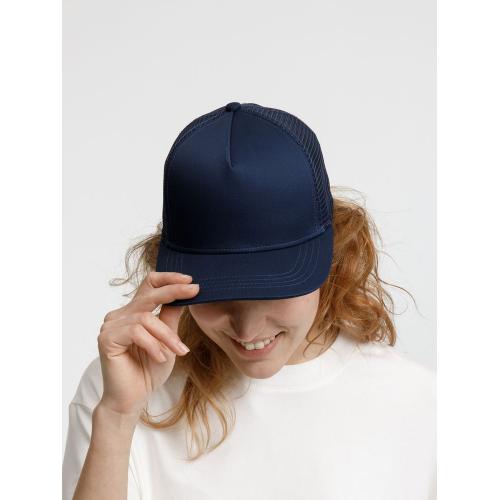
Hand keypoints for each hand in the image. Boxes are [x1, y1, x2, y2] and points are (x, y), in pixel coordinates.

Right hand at [96, 271, 198, 416]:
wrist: (133, 399)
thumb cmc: (149, 370)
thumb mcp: (167, 339)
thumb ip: (171, 316)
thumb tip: (186, 293)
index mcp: (133, 312)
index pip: (148, 285)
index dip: (168, 279)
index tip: (190, 280)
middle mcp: (120, 315)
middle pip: (149, 295)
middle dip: (174, 291)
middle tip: (194, 290)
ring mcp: (111, 326)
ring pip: (146, 318)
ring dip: (167, 335)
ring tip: (179, 351)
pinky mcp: (107, 338)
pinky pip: (136, 333)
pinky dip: (153, 345)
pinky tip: (160, 358)